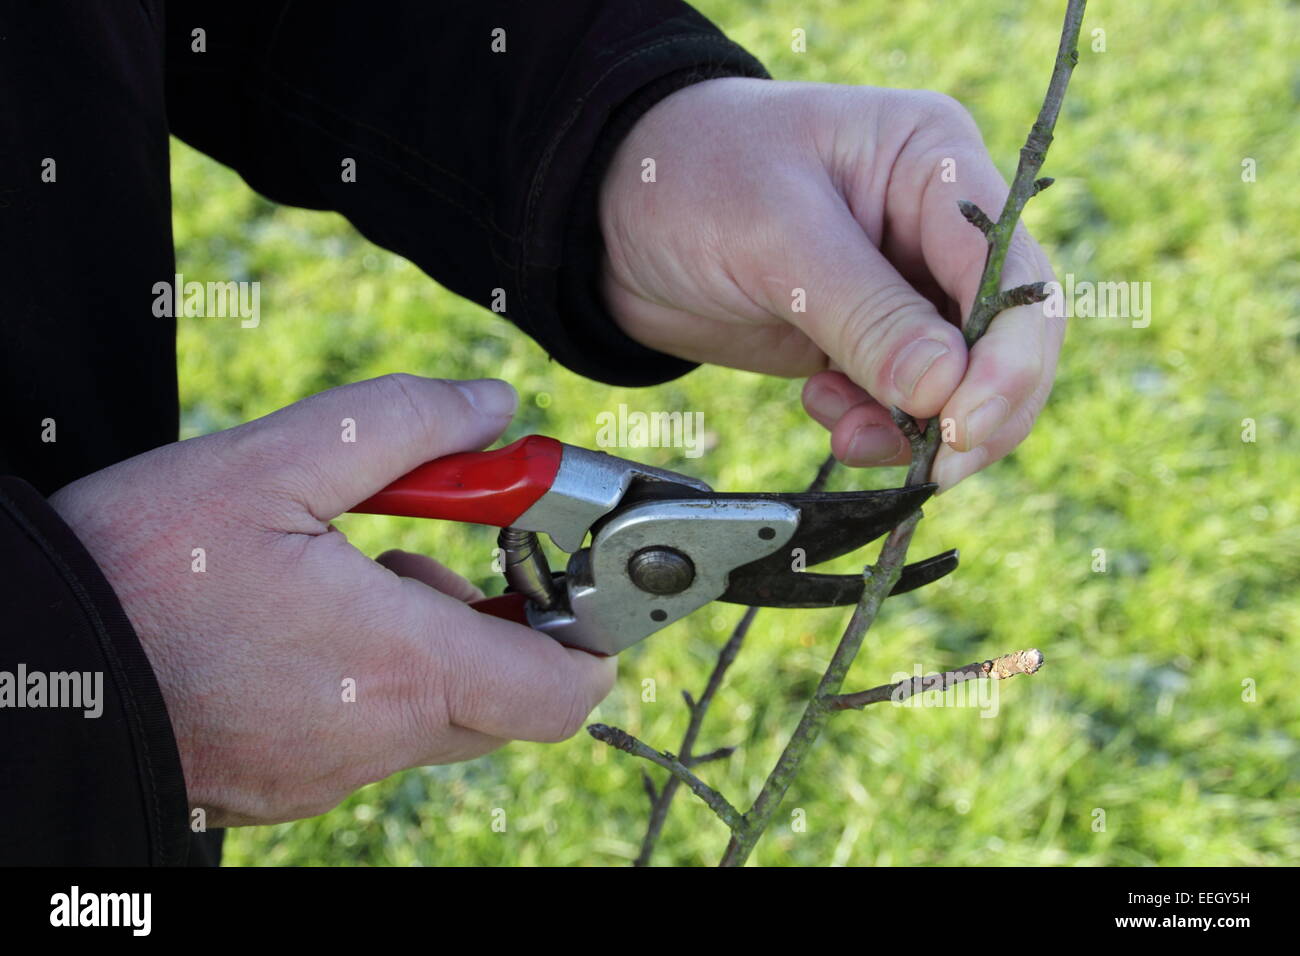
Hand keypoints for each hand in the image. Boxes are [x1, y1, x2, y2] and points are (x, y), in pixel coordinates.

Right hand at [49, 375, 614, 825]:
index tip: (563, 576)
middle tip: (426, 556)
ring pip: (438, 718)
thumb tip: (496, 411)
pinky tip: (308, 625)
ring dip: (430, 646)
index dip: (591, 637)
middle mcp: (379, 738)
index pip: (565, 692)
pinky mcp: (287, 785)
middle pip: (507, 700)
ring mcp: (331, 773)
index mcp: (401, 665)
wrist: (29, 661)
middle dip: (496, 625)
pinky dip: (373, 681)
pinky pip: (371, 738)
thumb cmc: (141, 567)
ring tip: (357, 579)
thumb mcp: (273, 462)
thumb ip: (403, 424)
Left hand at [599, 79, 1062, 489]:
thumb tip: (944, 391)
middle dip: (977, 409)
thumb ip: (864, 314)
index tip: (963, 425)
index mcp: (934, 166)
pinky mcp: (865, 340)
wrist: (608, 220)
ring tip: (848, 437)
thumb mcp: (776, 235)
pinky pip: (904, 403)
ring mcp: (902, 288)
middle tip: (934, 466)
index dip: (1008, 358)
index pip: (1014, 272)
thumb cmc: (690, 181)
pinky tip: (828, 415)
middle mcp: (935, 227)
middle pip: (1008, 336)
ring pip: (961, 382)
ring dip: (920, 429)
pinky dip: (878, 428)